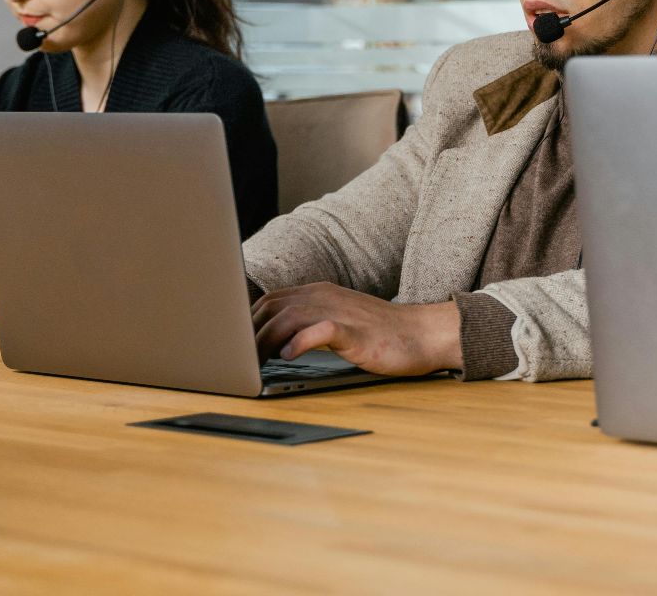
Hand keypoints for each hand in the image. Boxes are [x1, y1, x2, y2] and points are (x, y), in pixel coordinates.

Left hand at [251, 282, 460, 376]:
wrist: (423, 334)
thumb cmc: (381, 334)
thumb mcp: (338, 322)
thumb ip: (308, 324)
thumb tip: (274, 342)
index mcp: (319, 293)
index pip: (270, 300)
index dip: (246, 321)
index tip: (233, 344)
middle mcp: (325, 297)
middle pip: (272, 307)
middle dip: (248, 333)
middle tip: (234, 359)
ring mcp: (340, 312)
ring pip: (288, 317)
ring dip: (264, 340)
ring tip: (252, 363)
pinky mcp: (356, 332)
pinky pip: (321, 330)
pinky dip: (299, 342)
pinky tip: (288, 356)